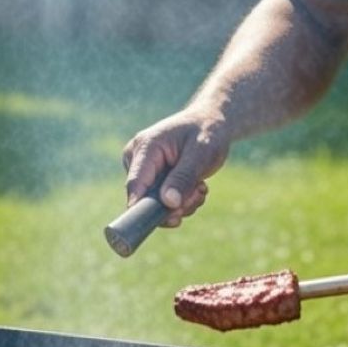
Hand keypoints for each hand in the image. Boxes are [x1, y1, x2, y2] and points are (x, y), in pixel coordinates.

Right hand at [121, 111, 227, 227]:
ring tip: (200, 187)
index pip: (136, 183)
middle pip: (146, 198)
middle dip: (174, 205)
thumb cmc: (207, 133)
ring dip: (182, 204)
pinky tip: (195, 187)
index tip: (154, 223)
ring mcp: (143, 169)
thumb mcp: (201, 154)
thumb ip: (184, 178)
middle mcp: (137, 158)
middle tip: (199, 194)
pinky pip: (162, 202)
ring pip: (156, 204)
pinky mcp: (150, 179)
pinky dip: (181, 202)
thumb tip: (168, 203)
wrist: (211, 123)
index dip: (140, 207)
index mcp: (146, 146)